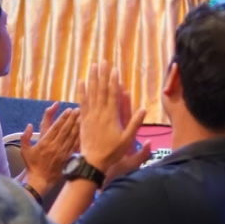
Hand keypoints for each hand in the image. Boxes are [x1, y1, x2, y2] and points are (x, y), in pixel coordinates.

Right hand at [19, 104, 81, 196]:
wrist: (40, 179)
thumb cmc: (32, 165)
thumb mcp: (24, 150)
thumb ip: (25, 137)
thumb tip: (29, 125)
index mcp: (45, 142)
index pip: (56, 127)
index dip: (63, 117)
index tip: (68, 110)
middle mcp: (55, 146)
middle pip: (66, 129)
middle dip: (72, 118)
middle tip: (78, 110)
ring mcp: (63, 152)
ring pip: (72, 136)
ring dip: (77, 126)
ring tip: (82, 117)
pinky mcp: (68, 158)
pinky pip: (75, 145)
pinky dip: (80, 137)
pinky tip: (84, 131)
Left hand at [75, 63, 147, 179]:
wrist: (93, 162)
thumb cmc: (112, 152)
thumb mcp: (127, 140)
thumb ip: (135, 124)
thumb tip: (143, 109)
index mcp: (111, 117)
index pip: (112, 95)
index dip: (113, 81)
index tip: (114, 69)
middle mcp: (99, 113)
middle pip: (101, 90)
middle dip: (102, 75)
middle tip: (102, 61)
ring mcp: (90, 115)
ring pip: (91, 93)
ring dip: (92, 78)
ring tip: (93, 66)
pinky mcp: (83, 120)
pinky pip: (82, 102)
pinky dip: (82, 91)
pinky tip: (81, 82)